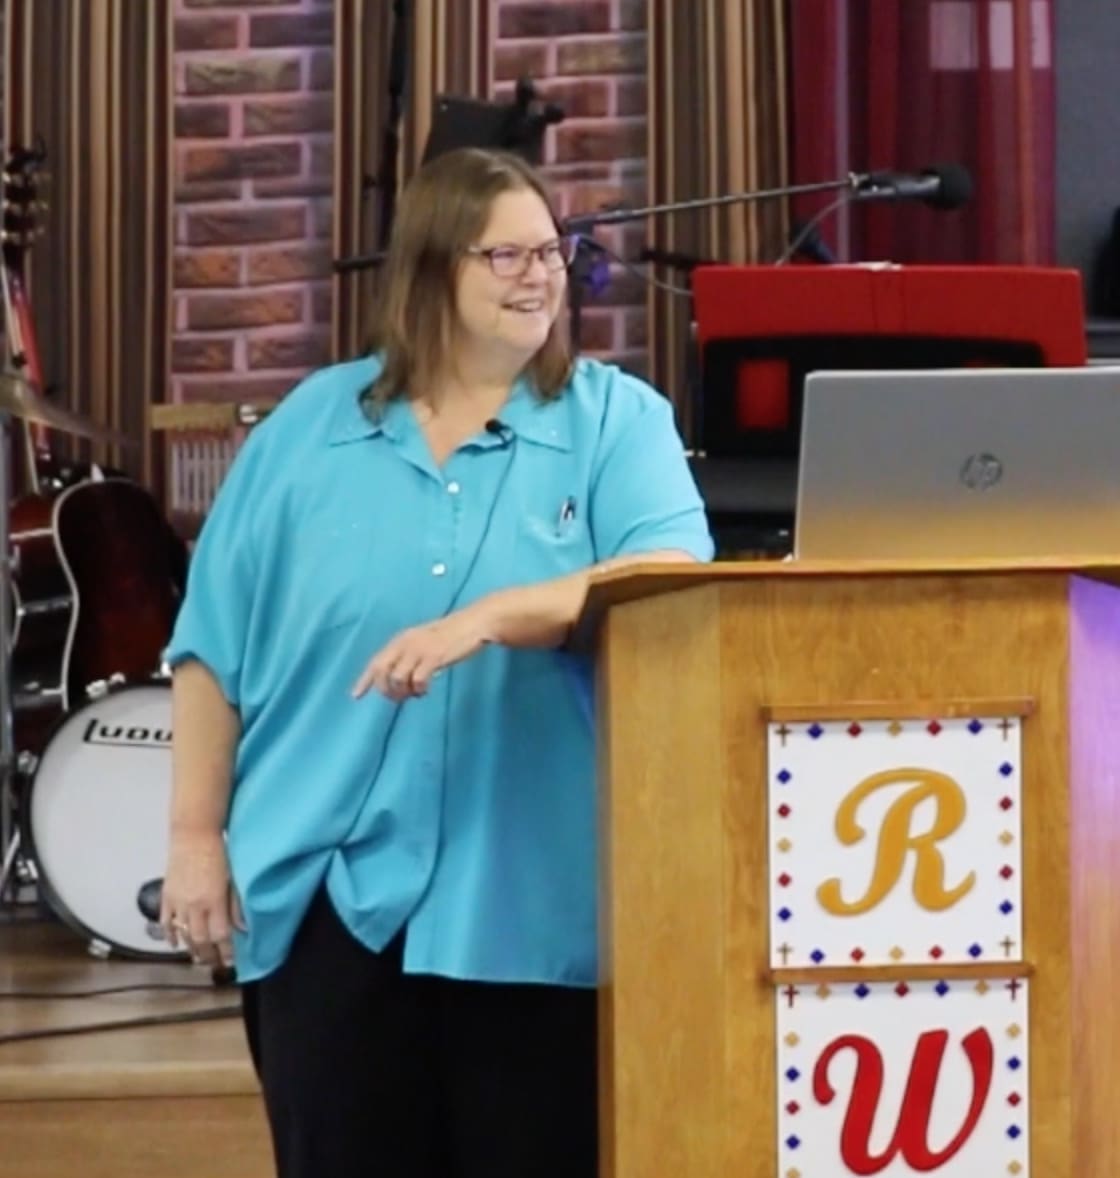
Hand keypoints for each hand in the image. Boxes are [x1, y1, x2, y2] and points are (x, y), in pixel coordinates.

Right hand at [160, 827, 245, 967]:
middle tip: (215, 965)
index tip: (231, 962)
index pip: (220, 935)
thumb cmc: (220, 851)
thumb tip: (243, 928)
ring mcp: (178, 902)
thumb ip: (236, 905)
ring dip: (191, 949)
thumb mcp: (234, 877)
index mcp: (214, 900)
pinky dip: (169, 935)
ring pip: (183, 934)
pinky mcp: (166, 896)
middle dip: (209, 955)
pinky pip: (165, 922)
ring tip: (199, 959)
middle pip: (200, 940)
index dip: (226, 951)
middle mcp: (194, 905)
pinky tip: (175, 944)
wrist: (194, 834)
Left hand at [351, 600, 496, 700]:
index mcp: (401, 640)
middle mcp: (406, 643)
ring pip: (398, 679)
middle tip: (398, 699)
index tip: (356, 696)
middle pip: (382, 672)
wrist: (473, 623)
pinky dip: (419, 689)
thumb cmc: (450, 635)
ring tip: (416, 693)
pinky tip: (425, 690)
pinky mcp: (434, 657)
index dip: (365, 680)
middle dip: (386, 690)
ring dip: (404, 692)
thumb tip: (400, 682)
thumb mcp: (424, 642)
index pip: (376, 662)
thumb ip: (409, 657)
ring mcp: (419, 650)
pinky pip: (418, 680)